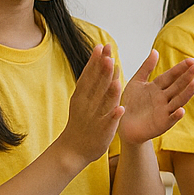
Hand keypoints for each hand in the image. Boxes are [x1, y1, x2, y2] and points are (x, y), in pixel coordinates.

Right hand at [56, 44, 123, 165]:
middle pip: (96, 83)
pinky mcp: (102, 131)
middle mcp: (87, 104)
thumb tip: (98, 62)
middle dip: (102, 67)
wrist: (72, 149)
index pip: (89, 75)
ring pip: (103, 101)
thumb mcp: (81, 100)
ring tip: (116, 74)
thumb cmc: (81, 122)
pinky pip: (109, 122)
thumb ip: (91, 83)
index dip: (95, 61)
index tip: (101, 46)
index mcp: (82, 96)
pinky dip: (114, 115)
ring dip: (109, 88)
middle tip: (109, 51)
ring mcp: (94, 117)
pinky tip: (121, 109)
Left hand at [118, 51, 193, 145]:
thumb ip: (146, 67)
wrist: (122, 123)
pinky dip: (176, 115)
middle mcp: (164, 98)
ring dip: (187, 92)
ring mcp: (164, 111)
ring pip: (178, 100)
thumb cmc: (130, 103)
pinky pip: (170, 119)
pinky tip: (181, 110)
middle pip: (177, 86)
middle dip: (186, 76)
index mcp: (158, 88)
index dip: (180, 68)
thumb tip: (155, 51)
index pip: (171, 76)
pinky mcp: (161, 124)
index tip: (191, 60)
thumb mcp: (136, 82)